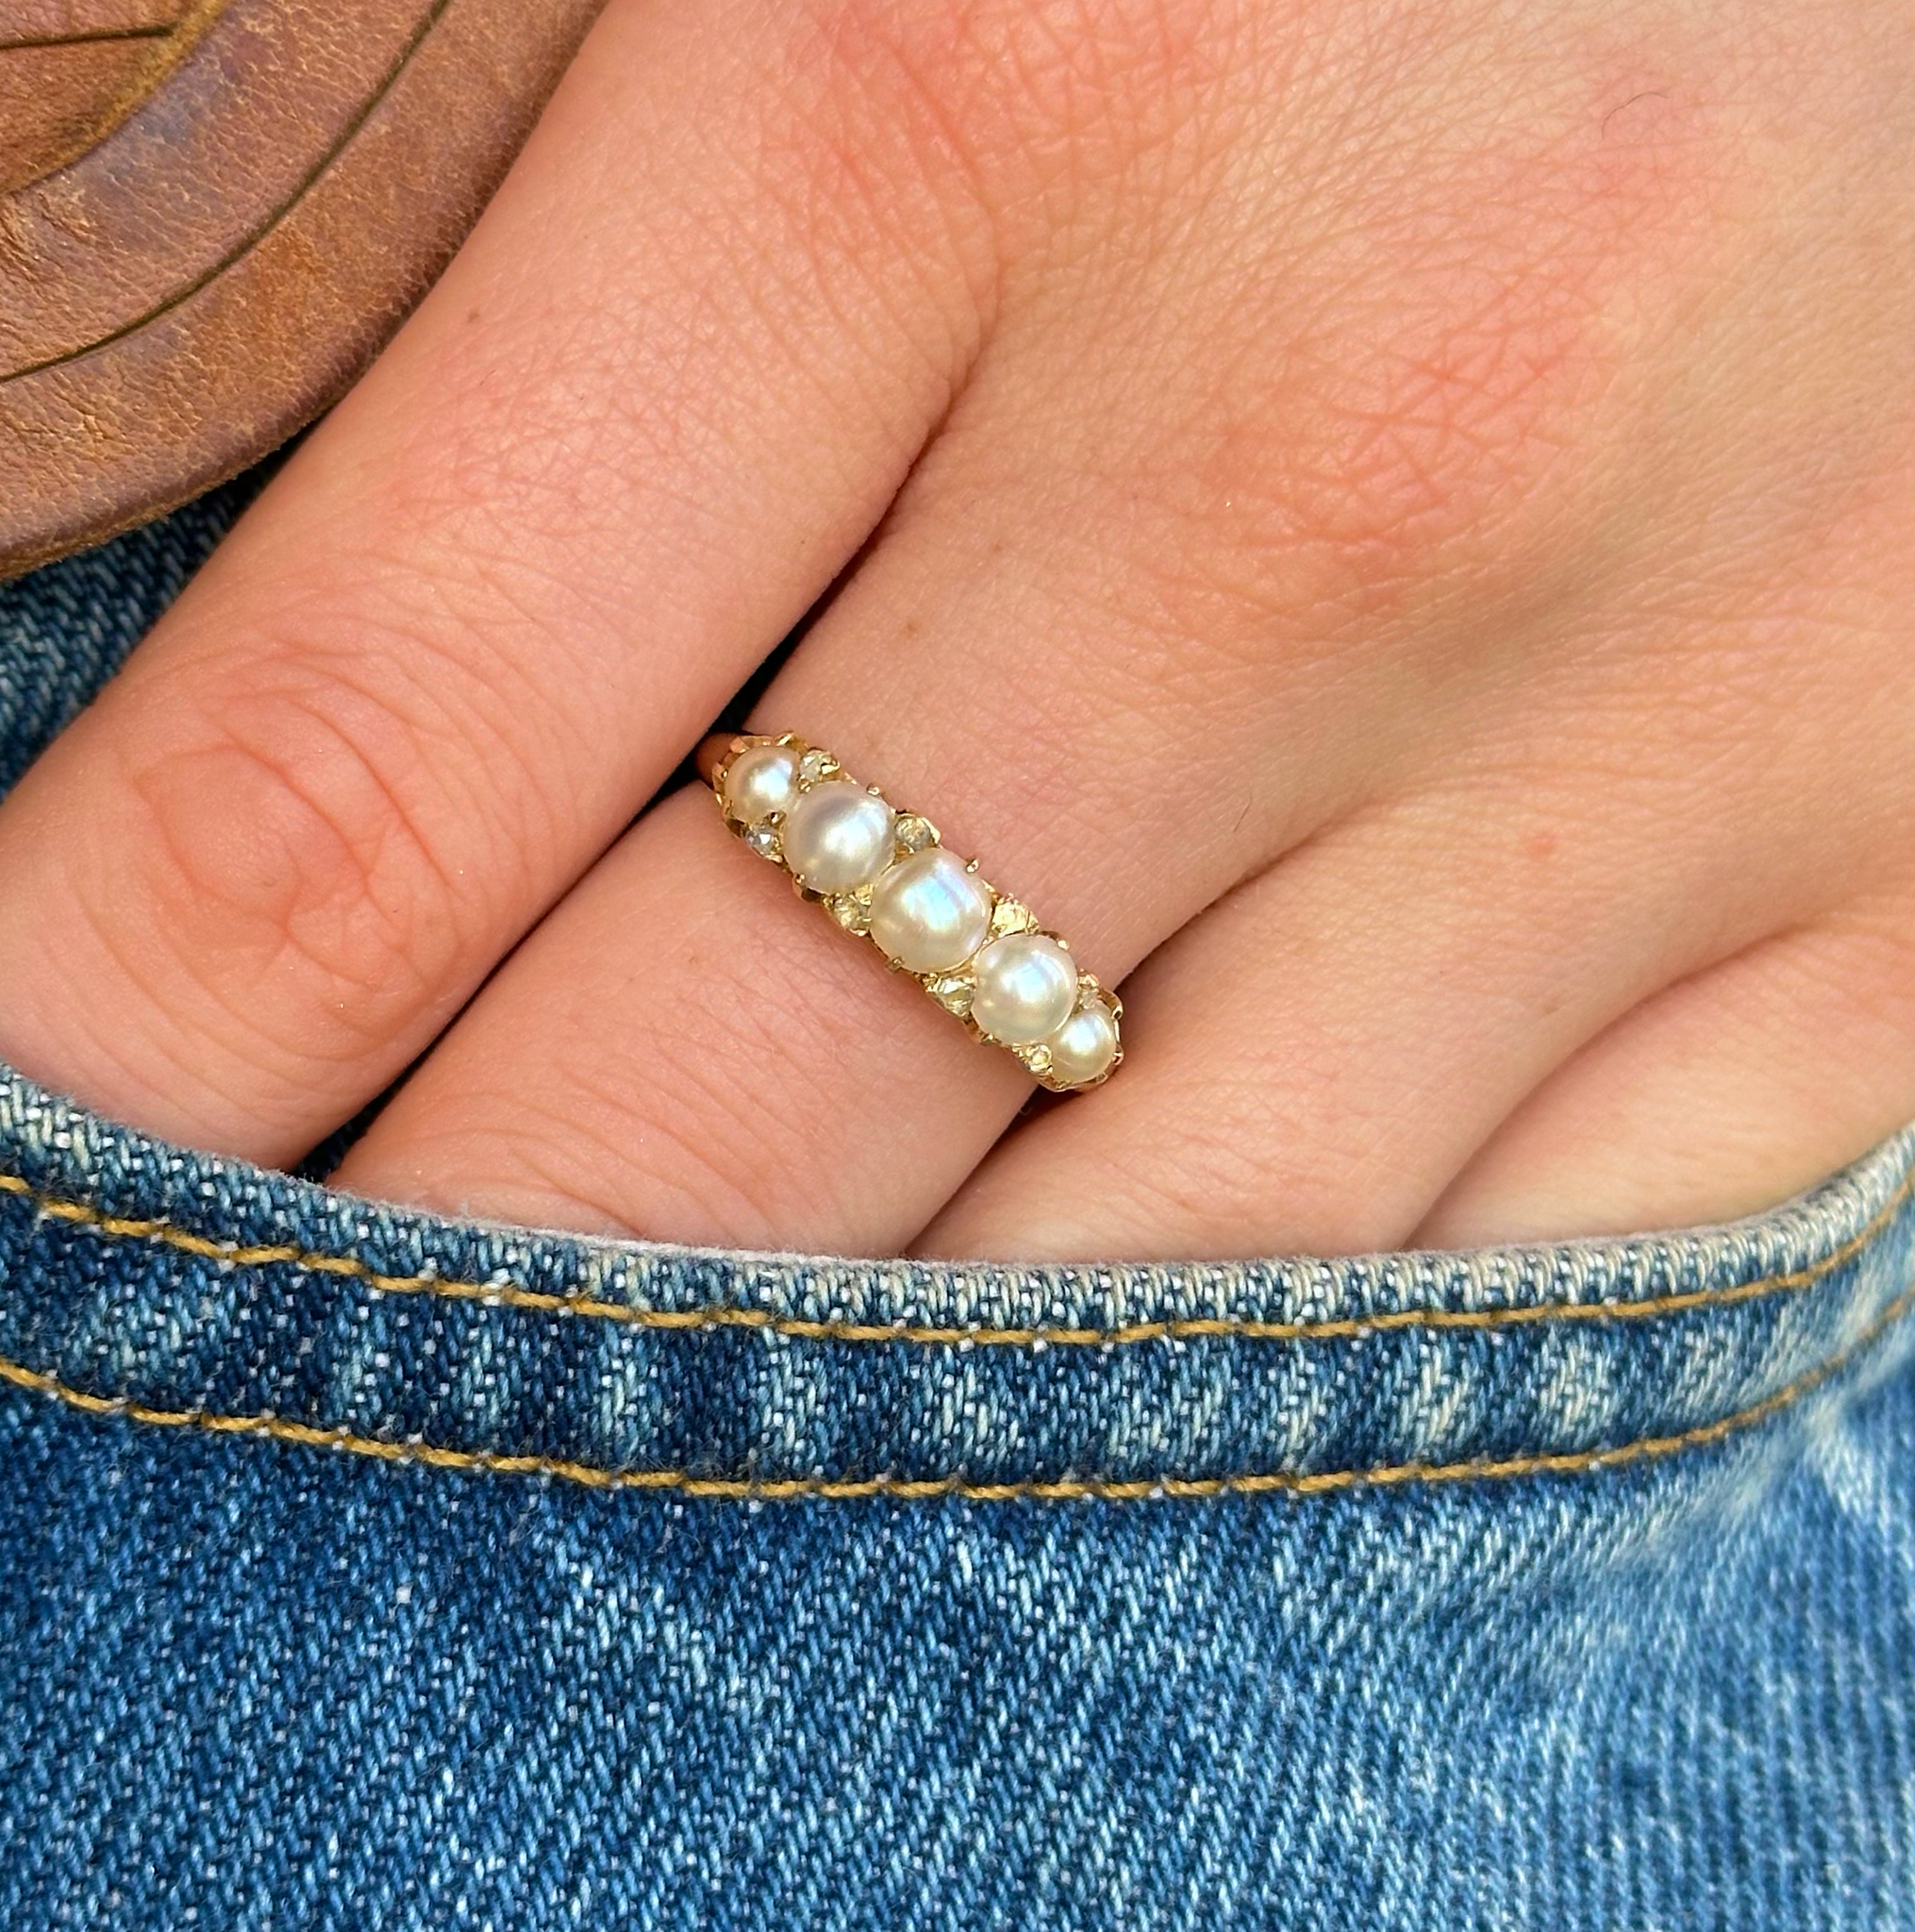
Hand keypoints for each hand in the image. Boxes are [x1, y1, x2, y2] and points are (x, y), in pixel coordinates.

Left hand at [1, 0, 1910, 1260]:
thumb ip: (583, 289)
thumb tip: (285, 754)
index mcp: (977, 83)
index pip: (358, 774)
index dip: (111, 1065)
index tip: (23, 1174)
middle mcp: (1341, 456)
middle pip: (701, 1128)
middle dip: (437, 1316)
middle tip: (279, 1377)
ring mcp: (1659, 722)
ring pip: (1102, 1306)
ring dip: (830, 1417)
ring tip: (682, 1404)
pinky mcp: (1882, 894)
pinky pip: (1476, 1309)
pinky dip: (1234, 1394)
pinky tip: (1104, 1353)